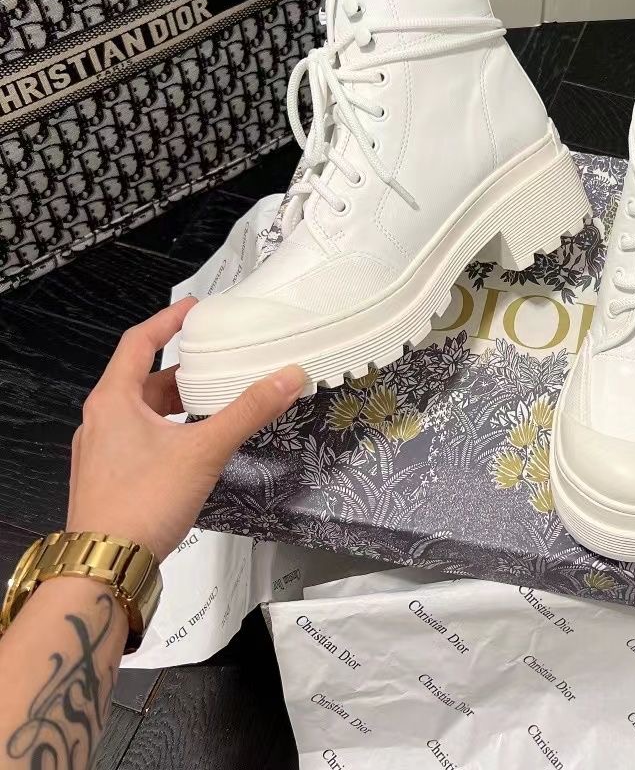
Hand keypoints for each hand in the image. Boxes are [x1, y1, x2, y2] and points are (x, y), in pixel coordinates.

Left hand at [66, 298, 306, 558]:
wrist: (104, 568)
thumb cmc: (142, 502)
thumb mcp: (204, 450)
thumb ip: (248, 411)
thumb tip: (289, 377)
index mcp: (113, 400)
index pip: (139, 342)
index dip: (168, 321)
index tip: (195, 310)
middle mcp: (100, 421)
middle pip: (143, 379)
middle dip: (183, 371)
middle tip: (218, 362)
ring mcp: (100, 452)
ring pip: (142, 413)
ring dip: (177, 404)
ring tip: (214, 403)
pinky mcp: (107, 478)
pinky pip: (140, 439)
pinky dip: (169, 431)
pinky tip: (194, 446)